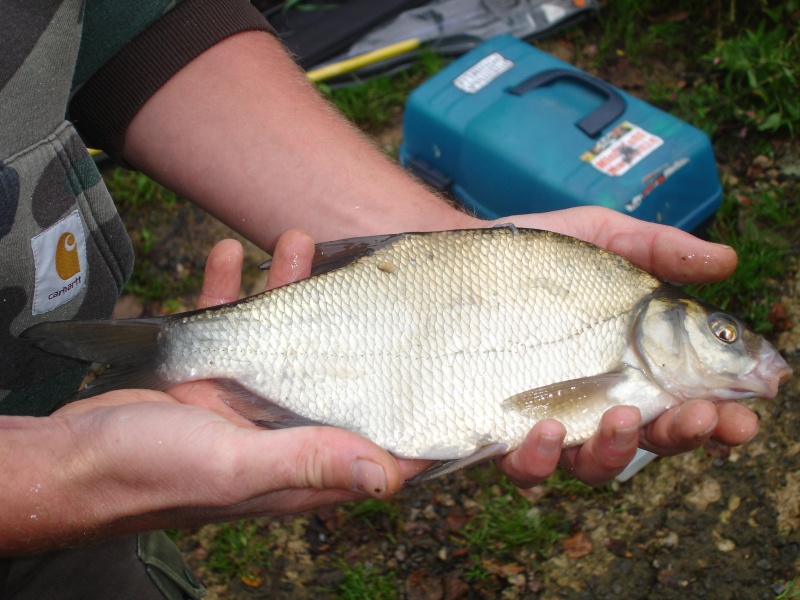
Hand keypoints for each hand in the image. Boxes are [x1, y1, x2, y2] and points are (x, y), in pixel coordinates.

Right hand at [47, 234, 426, 544]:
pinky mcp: (209, 378)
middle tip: (368, 274)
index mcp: (303, 462)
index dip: (416, 415)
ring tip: (294, 241)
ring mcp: (246, 401)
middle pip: (338, 375)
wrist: (70, 462)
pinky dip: (228, 292)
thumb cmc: (151, 476)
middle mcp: (284, 431)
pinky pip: (229, 329)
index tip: (447, 372)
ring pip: (285, 339)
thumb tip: (388, 477)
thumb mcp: (236, 468)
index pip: (378, 444)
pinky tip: (226, 254)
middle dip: (355, 325)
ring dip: (289, 291)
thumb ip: (310, 463)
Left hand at [492, 207, 756, 486]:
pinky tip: (545, 427)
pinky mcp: (494, 433)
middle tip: (702, 417)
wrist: (448, 267)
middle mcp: (591, 404)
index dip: (717, 416)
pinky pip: (522, 465)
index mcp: (628, 368)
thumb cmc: (531, 258)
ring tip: (621, 419)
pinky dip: (540, 458)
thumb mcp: (596, 239)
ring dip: (614, 451)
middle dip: (680, 435)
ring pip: (589, 464)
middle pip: (646, 441)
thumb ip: (655, 250)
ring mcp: (544, 423)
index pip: (682, 401)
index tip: (746, 412)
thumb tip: (727, 263)